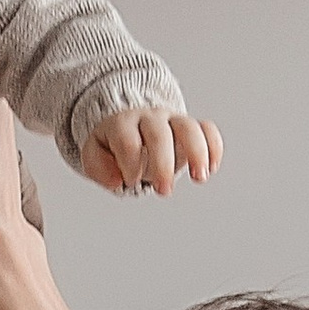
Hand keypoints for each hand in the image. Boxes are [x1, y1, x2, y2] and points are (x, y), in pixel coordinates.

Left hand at [78, 106, 222, 197]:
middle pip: (159, 134)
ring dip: (197, 152)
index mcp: (122, 124)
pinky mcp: (190, 128)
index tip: (131, 180)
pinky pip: (207, 129)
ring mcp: (172, 120)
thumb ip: (99, 168)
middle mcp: (149, 119)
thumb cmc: (113, 145)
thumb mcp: (94, 155)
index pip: (128, 140)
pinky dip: (214, 147)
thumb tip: (117, 179)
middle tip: (165, 190)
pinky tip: (211, 168)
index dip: (130, 163)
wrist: (129, 123)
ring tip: (199, 178)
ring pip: (189, 127)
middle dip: (164, 164)